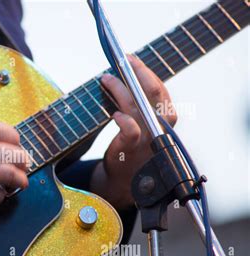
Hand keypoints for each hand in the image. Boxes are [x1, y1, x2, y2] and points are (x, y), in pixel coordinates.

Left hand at [90, 55, 176, 209]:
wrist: (125, 181)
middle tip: (121, 60)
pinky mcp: (132, 148)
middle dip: (136, 71)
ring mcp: (147, 137)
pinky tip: (113, 113)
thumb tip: (122, 79)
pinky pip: (130, 129)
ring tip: (106, 79)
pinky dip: (122, 118)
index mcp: (165, 119)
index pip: (159, 89)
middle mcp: (160, 126)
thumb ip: (138, 106)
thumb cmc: (132, 150)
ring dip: (119, 88)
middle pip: (154, 91)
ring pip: (137, 104)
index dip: (144, 71)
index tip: (129, 59)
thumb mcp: (141, 126)